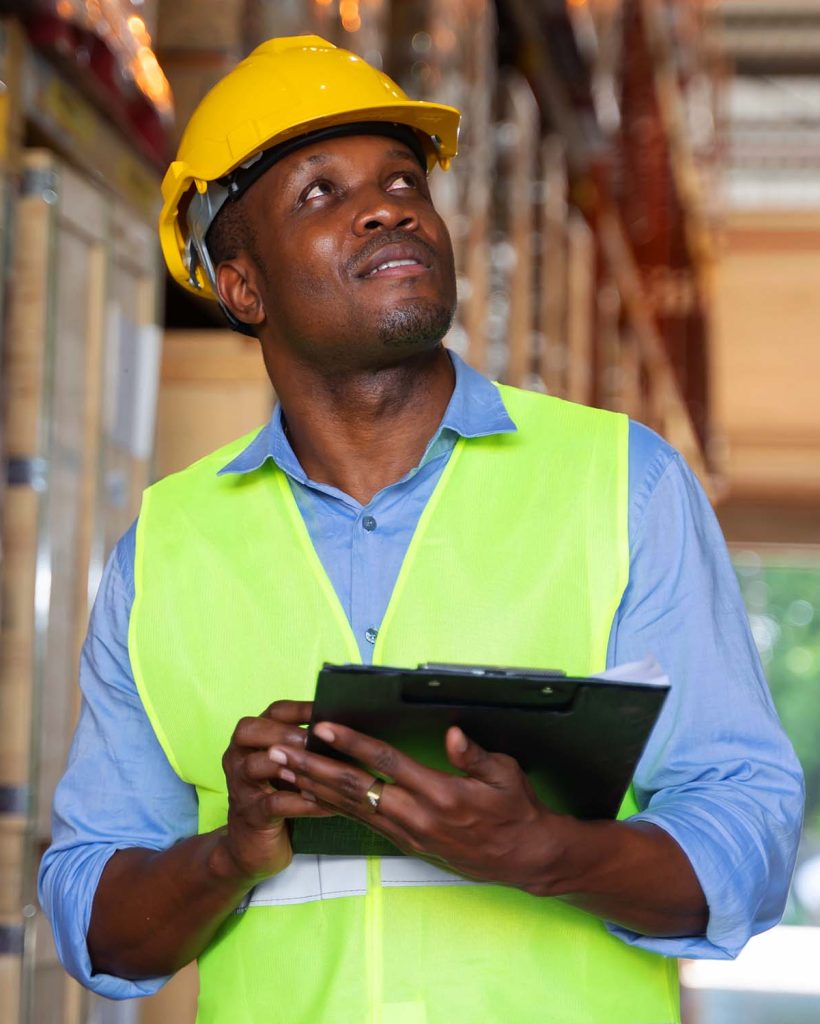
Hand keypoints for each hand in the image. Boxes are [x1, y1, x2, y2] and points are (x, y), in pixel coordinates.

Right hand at [218, 700, 333, 881]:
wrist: (252, 848)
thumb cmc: (280, 798)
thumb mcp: (291, 768)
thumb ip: (309, 748)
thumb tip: (351, 729)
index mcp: (252, 740)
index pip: (272, 712)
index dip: (300, 708)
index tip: (328, 707)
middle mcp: (237, 757)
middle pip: (250, 731)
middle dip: (285, 732)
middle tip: (316, 738)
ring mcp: (240, 786)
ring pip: (255, 765)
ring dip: (291, 763)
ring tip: (322, 765)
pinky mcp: (250, 815)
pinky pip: (274, 804)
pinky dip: (302, 802)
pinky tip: (328, 803)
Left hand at [268, 722, 565, 892]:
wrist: (523, 857)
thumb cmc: (516, 810)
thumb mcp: (507, 775)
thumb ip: (475, 755)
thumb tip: (452, 734)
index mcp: (441, 794)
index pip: (386, 762)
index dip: (352, 743)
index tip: (323, 727)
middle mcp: (417, 817)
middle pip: (355, 788)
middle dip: (313, 768)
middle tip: (279, 751)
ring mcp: (408, 833)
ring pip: (351, 808)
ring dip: (313, 787)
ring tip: (282, 770)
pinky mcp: (406, 844)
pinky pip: (362, 822)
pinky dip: (333, 807)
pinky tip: (312, 795)